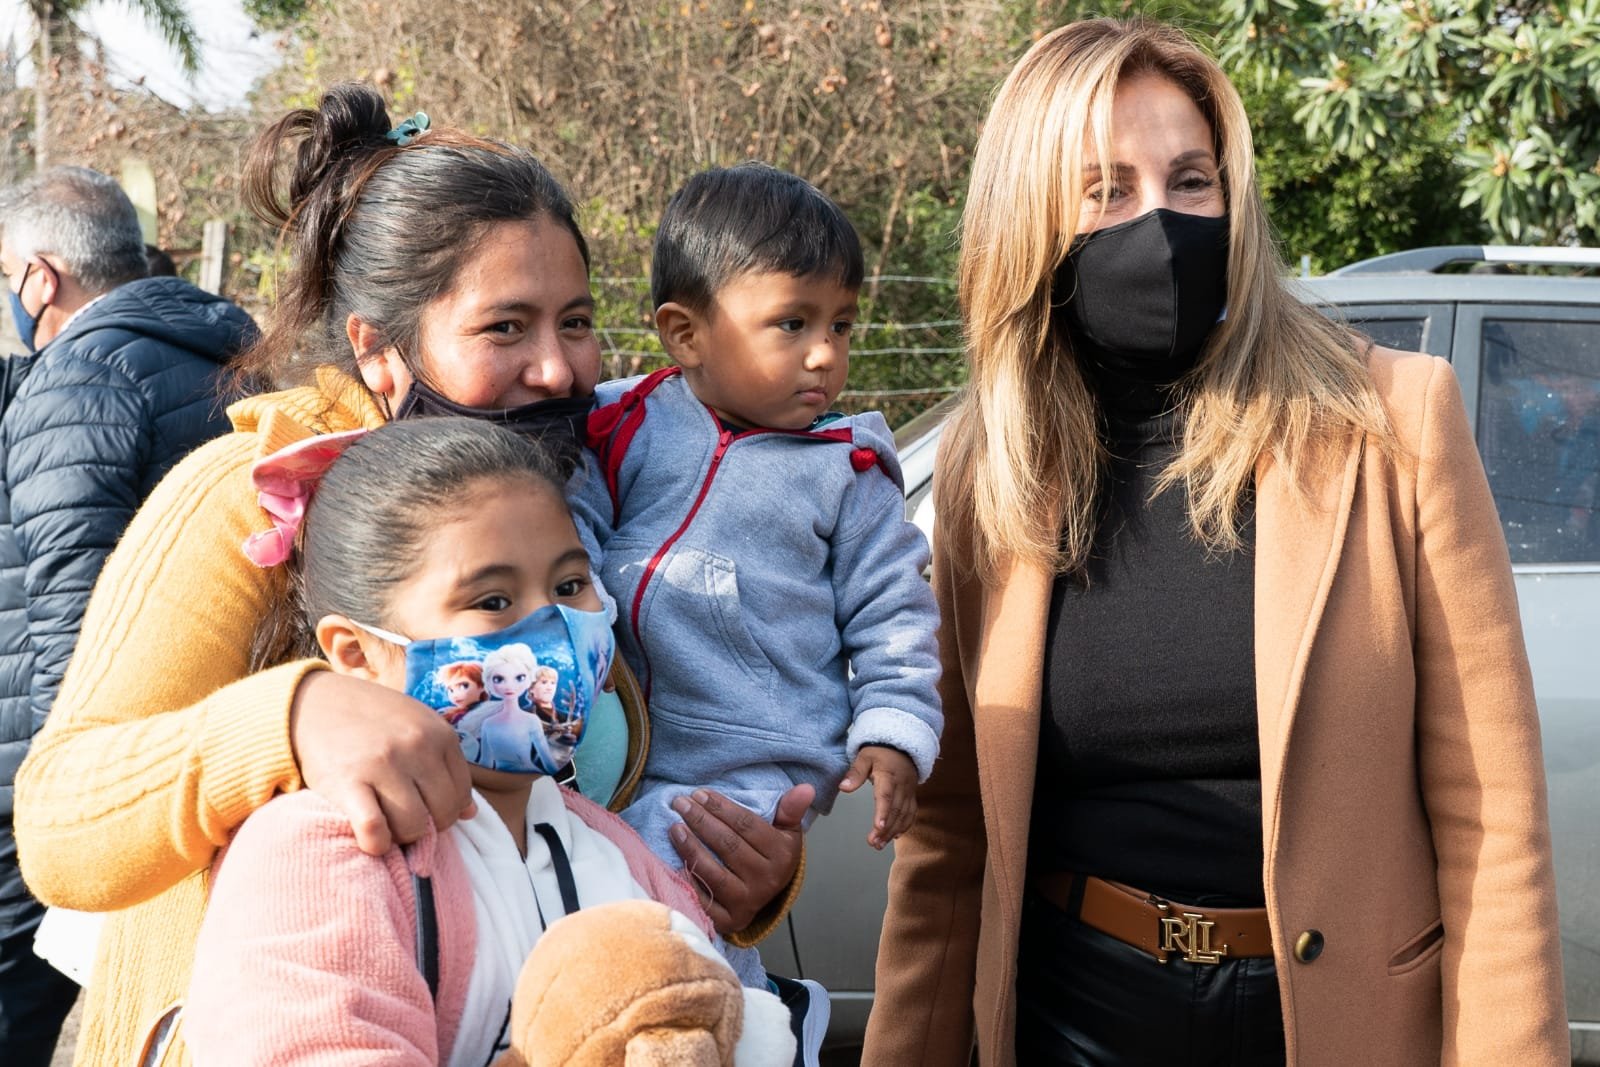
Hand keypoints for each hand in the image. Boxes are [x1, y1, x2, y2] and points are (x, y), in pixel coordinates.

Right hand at [289, 671, 475, 855]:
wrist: (315, 704)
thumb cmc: (373, 721)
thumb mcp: (418, 728)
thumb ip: (446, 766)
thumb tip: (470, 813)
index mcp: (440, 735)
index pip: (462, 794)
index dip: (446, 811)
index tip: (425, 811)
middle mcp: (417, 747)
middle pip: (442, 814)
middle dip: (427, 827)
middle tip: (405, 822)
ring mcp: (383, 764)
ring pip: (413, 826)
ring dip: (401, 837)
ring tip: (387, 825)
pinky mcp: (348, 781)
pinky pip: (374, 828)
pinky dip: (376, 843)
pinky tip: (371, 839)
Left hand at [668, 783, 811, 935]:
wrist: (767, 893)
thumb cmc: (772, 854)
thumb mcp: (786, 831)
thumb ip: (791, 809)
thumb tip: (806, 788)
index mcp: (782, 856)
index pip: (747, 826)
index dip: (721, 808)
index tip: (700, 793)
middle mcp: (767, 881)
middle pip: (728, 845)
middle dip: (701, 821)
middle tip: (680, 803)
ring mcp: (748, 902)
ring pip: (714, 872)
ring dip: (690, 847)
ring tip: (675, 828)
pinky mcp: (729, 920)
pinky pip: (704, 900)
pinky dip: (689, 881)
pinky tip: (675, 863)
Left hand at [839, 744, 916, 849]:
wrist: (902, 746)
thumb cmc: (880, 752)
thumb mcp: (865, 757)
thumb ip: (855, 772)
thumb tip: (843, 787)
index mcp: (888, 775)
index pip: (886, 796)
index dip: (883, 812)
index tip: (878, 827)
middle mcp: (901, 786)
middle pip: (895, 810)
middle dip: (885, 829)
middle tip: (873, 843)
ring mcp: (908, 792)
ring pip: (904, 815)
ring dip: (893, 831)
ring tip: (880, 844)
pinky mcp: (912, 796)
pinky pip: (911, 813)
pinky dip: (905, 826)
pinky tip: (895, 836)